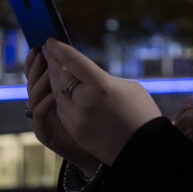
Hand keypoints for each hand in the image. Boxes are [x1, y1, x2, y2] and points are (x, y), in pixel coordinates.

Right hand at [25, 47, 99, 175]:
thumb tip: (76, 55)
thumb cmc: (92, 121)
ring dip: (39, 84)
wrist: (95, 150)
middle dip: (35, 67)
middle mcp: (41, 104)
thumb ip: (77, 78)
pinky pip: (37, 116)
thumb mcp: (84, 95)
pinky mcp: (43, 132)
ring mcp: (40, 119)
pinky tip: (52, 97)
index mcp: (49, 93)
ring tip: (48, 72)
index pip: (37, 73)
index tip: (40, 46)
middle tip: (41, 54)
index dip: (35, 60)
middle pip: (31, 82)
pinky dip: (43, 105)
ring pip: (32, 97)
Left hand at [43, 38, 162, 165]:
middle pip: (61, 75)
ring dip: (55, 80)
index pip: (73, 61)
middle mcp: (85, 101)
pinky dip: (60, 97)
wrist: (144, 149)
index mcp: (102, 86)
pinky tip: (61, 90)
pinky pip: (61, 109)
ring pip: (57, 93)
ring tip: (54, 69)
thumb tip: (85, 74)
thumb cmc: (142, 113)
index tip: (50, 41)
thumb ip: (103, 78)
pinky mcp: (75, 131)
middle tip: (49, 52)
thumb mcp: (128, 87)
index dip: (59, 49)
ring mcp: (77, 118)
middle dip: (54, 63)